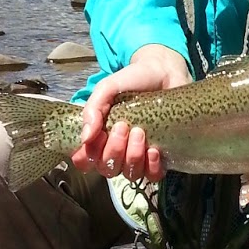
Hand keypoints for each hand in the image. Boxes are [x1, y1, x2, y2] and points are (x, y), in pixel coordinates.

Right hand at [72, 43, 190, 181]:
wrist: (164, 73)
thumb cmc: (133, 81)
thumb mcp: (107, 89)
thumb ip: (92, 109)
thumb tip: (85, 137)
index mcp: (99, 137)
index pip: (84, 161)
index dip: (87, 156)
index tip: (98, 135)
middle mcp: (117, 151)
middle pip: (107, 169)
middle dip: (114, 150)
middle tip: (123, 126)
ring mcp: (138, 156)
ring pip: (129, 174)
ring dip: (132, 156)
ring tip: (139, 132)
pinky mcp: (160, 158)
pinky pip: (152, 176)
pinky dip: (152, 166)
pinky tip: (154, 149)